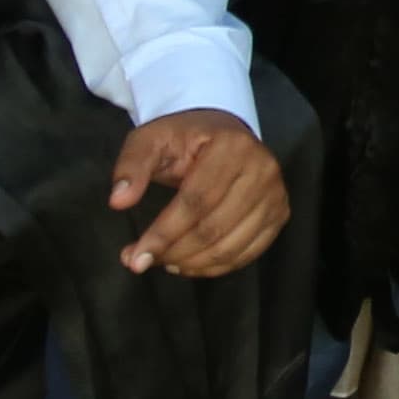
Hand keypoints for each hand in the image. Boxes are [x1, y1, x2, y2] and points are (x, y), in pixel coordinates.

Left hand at [109, 108, 287, 274]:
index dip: (164, 233)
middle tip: (141, 262)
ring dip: (192, 263)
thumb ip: (132, 167)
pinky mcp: (279, 213)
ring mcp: (275, 194)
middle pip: (214, 227)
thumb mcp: (151, 140)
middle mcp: (262, 170)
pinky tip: (189, 263)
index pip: (195, 201)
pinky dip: (215, 266)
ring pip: (231, 246)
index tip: (135, 257)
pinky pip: (248, 253)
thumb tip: (118, 200)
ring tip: (164, 261)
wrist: (223, 131)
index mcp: (231, 147)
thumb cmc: (185, 138)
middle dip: (173, 252)